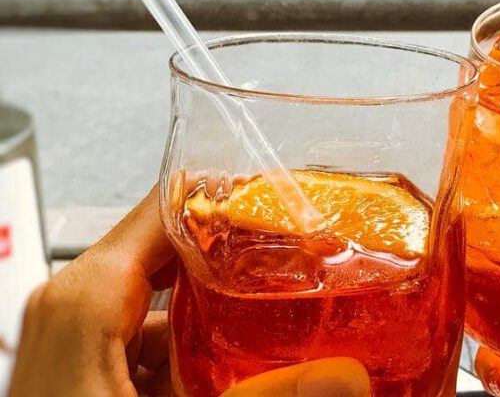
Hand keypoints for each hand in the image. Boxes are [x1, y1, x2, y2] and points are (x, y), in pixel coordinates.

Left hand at [9, 186, 369, 396]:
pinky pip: (144, 328)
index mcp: (87, 299)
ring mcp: (76, 331)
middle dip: (238, 255)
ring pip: (162, 290)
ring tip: (276, 310)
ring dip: (218, 301)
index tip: (285, 208)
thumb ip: (264, 395)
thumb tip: (343, 377)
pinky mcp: (83, 360)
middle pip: (173, 247)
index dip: (231, 201)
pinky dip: (189, 339)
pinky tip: (231, 363)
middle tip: (297, 259)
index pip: (167, 207)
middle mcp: (76, 302)